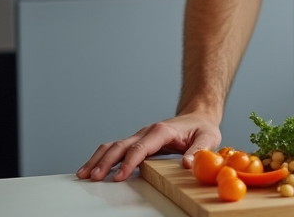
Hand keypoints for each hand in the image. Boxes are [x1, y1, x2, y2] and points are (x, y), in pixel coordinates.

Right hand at [76, 112, 221, 181]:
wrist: (199, 116)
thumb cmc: (202, 128)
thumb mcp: (208, 137)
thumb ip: (198, 150)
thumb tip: (187, 163)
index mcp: (162, 131)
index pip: (141, 147)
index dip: (129, 162)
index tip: (120, 176)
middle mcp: (148, 131)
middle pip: (121, 146)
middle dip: (106, 162)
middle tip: (94, 177)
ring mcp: (141, 136)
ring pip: (114, 146)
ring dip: (99, 159)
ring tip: (85, 174)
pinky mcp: (138, 141)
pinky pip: (117, 149)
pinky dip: (102, 157)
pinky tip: (93, 168)